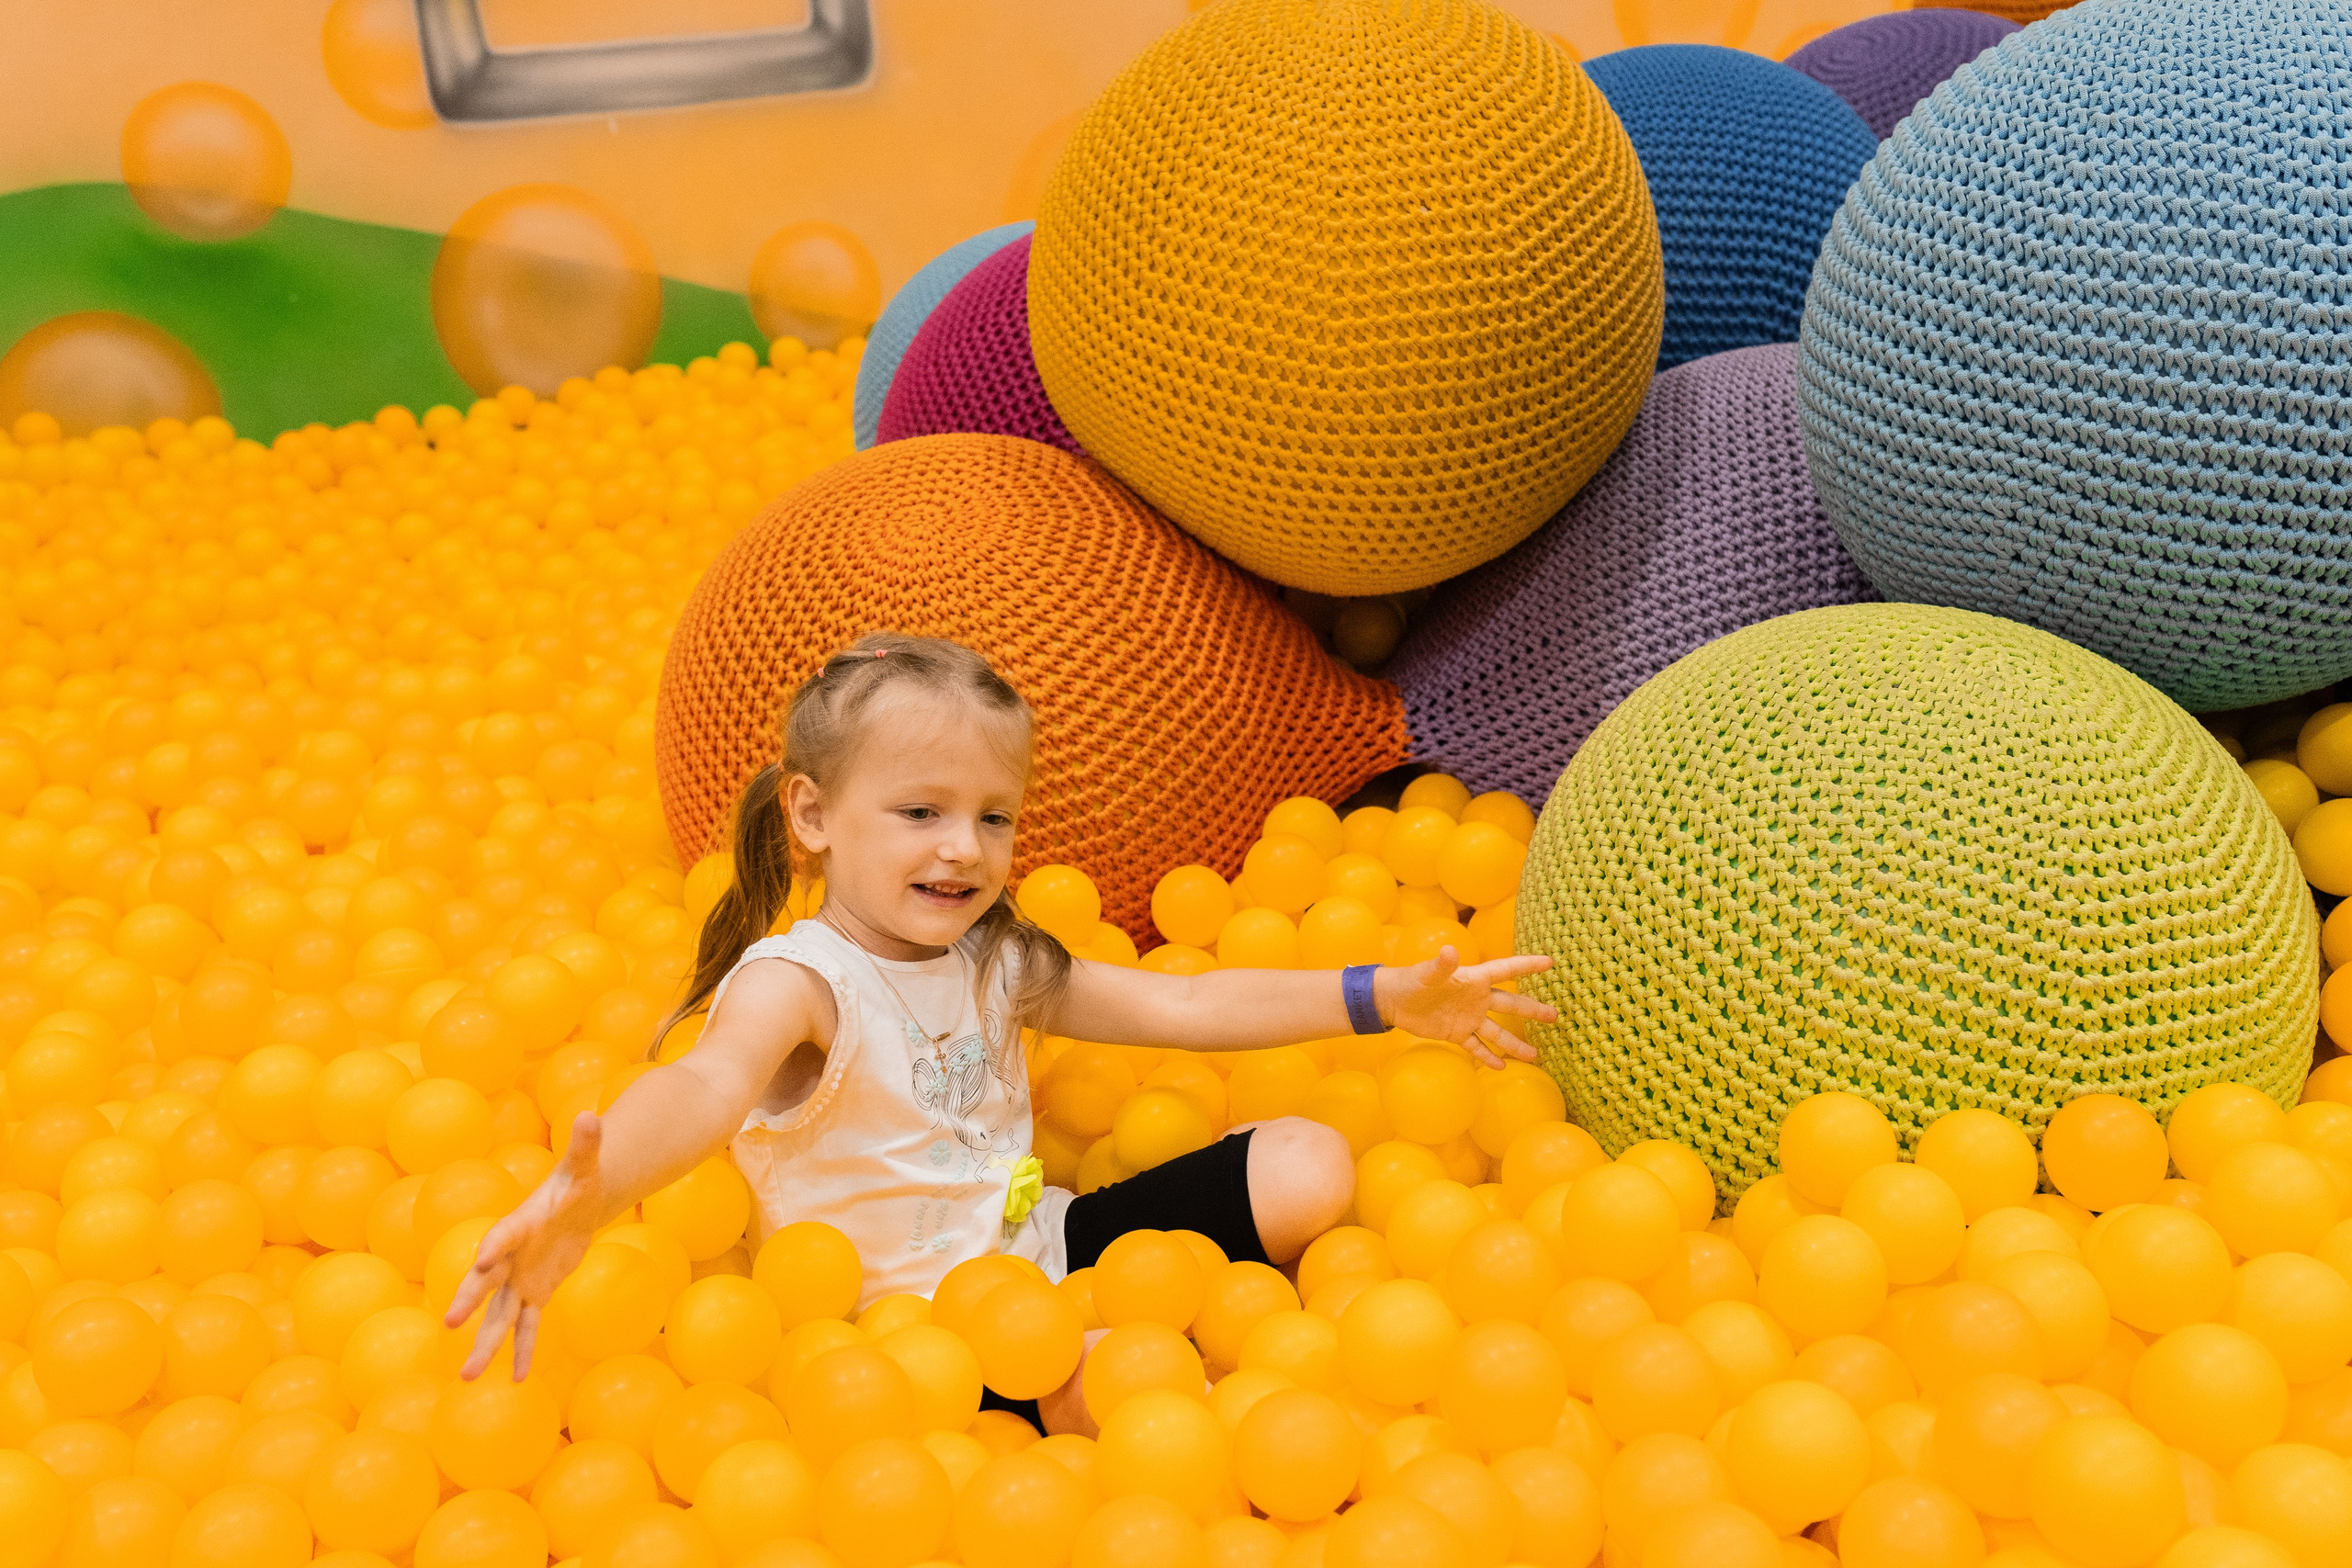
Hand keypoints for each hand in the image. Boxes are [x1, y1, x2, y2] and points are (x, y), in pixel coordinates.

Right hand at [443, 1111, 607, 1380]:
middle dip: (469, 1300)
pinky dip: (524, 1351)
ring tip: (468, 1377)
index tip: (482, 1261)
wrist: (578, 1203)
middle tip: (451, 1322)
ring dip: (485, 1344)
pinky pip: (528, 1326)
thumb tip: (592, 1115)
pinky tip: (519, 1379)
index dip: (493, 1247)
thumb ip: (585, 1144)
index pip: (503, 1235)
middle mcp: (511, 1256)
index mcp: (520, 1224)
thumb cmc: (578, 1181)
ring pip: (499, 1316)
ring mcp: (519, 1279)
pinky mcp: (535, 1294)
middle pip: (486, 1281)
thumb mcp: (586, 1165)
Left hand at [1378, 949, 1556, 1069]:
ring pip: (1497, 1031)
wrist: (1394, 1001)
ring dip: (1515, 1043)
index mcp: (1474, 979)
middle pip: (1510, 1004)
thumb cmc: (1412, 981)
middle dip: (1532, 1010)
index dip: (1527, 965)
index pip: (1506, 970)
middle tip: (1555, 1017)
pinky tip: (1501, 1067)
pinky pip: (1477, 1046)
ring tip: (1535, 1055)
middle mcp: (1477, 998)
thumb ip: (1442, 965)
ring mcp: (1469, 1017)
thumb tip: (1450, 951)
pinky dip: (1488, 1056)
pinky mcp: (1457, 1033)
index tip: (1550, 962)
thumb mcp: (1427, 973)